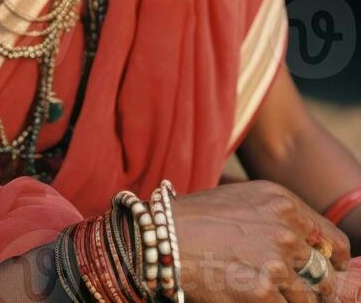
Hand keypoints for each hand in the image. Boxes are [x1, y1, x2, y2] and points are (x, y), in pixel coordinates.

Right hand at [169, 179, 350, 300]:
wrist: (162, 237)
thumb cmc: (199, 219)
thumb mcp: (246, 202)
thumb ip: (282, 220)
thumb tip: (313, 248)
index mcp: (282, 202)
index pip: (333, 242)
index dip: (332, 262)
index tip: (324, 272)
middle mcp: (284, 228)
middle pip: (322, 274)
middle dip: (309, 286)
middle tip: (283, 286)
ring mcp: (275, 261)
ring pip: (306, 298)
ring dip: (287, 299)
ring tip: (258, 288)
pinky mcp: (261, 292)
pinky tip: (247, 295)